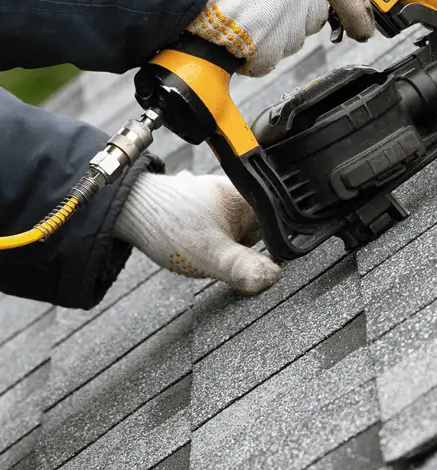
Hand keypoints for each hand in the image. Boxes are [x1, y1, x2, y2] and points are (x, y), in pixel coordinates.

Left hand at [114, 172, 280, 293]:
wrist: (126, 207)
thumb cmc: (169, 226)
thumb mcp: (212, 255)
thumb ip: (245, 268)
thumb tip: (274, 278)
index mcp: (247, 197)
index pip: (277, 225)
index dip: (271, 250)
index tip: (255, 265)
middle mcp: (234, 191)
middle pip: (256, 227)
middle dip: (242, 247)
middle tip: (219, 258)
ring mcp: (214, 193)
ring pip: (233, 226)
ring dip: (223, 242)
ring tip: (201, 249)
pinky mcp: (197, 200)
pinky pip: (215, 222)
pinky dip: (209, 235)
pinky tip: (194, 241)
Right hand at [187, 0, 374, 76]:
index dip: (358, 13)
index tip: (364, 29)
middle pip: (310, 18)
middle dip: (289, 16)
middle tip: (258, 3)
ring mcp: (291, 20)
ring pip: (287, 39)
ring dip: (266, 33)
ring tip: (237, 9)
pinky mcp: (270, 46)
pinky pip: (264, 59)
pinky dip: (247, 53)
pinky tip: (229, 30)